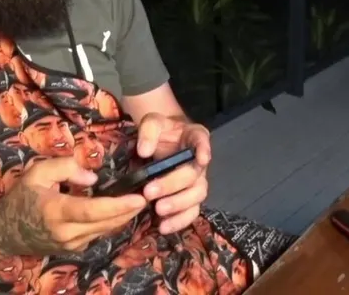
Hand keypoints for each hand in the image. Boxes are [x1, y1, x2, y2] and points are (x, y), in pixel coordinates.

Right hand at [0, 156, 145, 255]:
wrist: (5, 231)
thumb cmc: (22, 197)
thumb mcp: (38, 172)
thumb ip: (67, 168)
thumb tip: (94, 179)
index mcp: (56, 211)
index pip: (94, 211)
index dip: (119, 206)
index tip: (139, 198)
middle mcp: (66, 232)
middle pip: (106, 223)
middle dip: (129, 211)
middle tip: (149, 195)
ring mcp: (71, 244)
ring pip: (105, 231)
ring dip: (124, 217)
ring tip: (140, 201)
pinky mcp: (73, 249)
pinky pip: (98, 234)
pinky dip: (112, 222)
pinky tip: (122, 211)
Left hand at [135, 113, 211, 233]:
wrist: (160, 142)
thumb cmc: (160, 131)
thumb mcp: (152, 122)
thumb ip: (148, 131)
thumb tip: (144, 150)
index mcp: (194, 137)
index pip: (202, 140)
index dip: (204, 150)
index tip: (202, 158)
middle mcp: (199, 161)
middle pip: (194, 175)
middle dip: (173, 185)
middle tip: (150, 192)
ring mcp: (196, 181)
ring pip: (197, 196)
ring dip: (179, 205)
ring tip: (158, 210)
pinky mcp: (189, 199)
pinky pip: (191, 212)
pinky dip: (179, 221)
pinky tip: (163, 227)